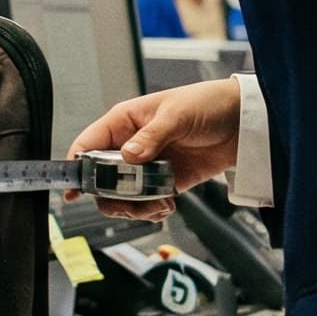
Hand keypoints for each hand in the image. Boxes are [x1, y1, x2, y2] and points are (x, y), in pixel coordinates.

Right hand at [65, 80, 241, 222]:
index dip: (76, 166)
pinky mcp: (165, 182)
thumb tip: (128, 156)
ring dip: (133, 208)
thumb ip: (151, 137)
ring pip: (122, 196)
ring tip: (156, 206)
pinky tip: (167, 206)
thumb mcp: (176, 115)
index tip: (74, 189)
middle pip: (101, 179)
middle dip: (110, 197)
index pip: (88, 144)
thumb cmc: (207, 104)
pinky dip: (152, 211)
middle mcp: (130, 145)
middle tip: (127, 203)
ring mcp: (147, 166)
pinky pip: (146, 203)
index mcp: (124, 122)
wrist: (242, 122)